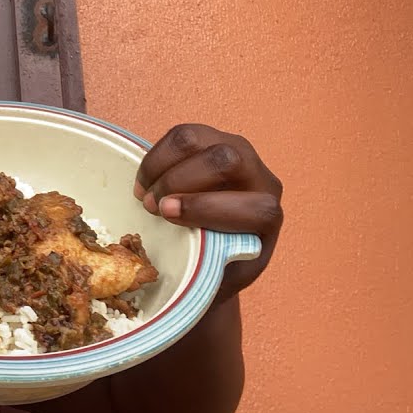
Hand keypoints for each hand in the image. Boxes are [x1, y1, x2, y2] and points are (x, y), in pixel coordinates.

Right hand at [133, 124, 282, 300]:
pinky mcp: (212, 140)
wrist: (218, 251)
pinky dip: (156, 156)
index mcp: (268, 217)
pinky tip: (146, 179)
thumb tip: (184, 254)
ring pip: (197, 139)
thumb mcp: (218, 277)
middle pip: (226, 160)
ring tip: (144, 192)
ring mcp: (236, 152)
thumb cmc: (217, 269)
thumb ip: (209, 265)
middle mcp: (259, 178)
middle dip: (180, 180)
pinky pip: (181, 135)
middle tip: (151, 205)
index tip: (168, 215)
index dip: (208, 208)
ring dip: (162, 165)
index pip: (253, 206)